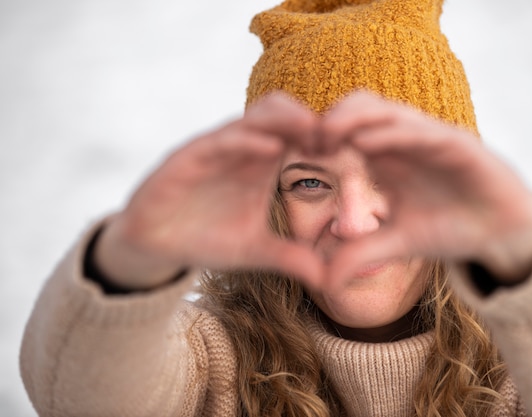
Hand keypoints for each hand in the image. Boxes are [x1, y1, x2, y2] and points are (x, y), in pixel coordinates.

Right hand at [95, 93, 323, 288]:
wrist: (155, 245)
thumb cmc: (205, 239)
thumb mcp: (254, 251)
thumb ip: (289, 258)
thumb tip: (328, 280)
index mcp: (262, 165)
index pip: (299, 136)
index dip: (327, 139)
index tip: (353, 154)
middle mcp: (244, 149)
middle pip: (284, 114)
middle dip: (313, 122)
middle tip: (338, 142)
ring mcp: (217, 149)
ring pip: (257, 116)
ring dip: (287, 120)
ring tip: (314, 134)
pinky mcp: (189, 156)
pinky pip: (222, 139)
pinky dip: (248, 140)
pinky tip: (271, 149)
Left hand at [319, 91, 531, 283]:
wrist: (502, 233)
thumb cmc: (450, 228)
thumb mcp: (397, 243)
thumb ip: (360, 254)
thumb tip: (323, 283)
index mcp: (386, 157)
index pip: (347, 130)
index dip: (318, 137)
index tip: (295, 153)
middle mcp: (403, 141)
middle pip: (359, 109)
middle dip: (330, 119)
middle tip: (306, 141)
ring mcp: (429, 138)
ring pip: (385, 111)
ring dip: (353, 118)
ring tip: (325, 134)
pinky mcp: (456, 143)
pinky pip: (419, 130)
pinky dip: (391, 133)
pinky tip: (365, 145)